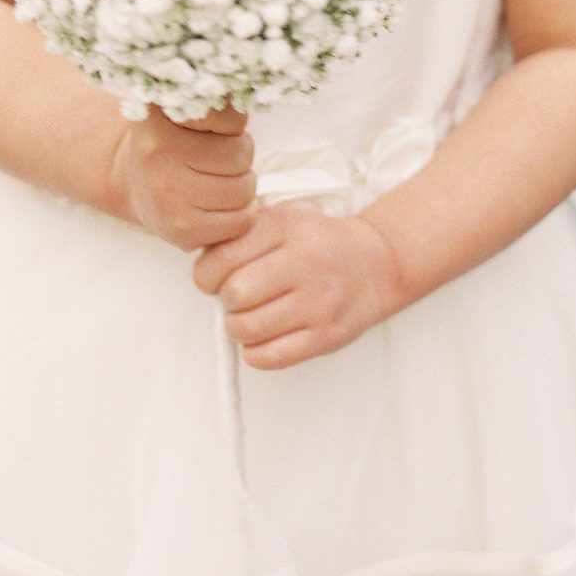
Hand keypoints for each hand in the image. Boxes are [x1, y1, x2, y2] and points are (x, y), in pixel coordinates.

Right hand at [111, 100, 258, 252]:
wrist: (136, 183)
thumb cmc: (173, 139)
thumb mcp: (181, 108)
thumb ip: (212, 100)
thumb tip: (241, 101)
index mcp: (157, 114)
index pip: (230, 114)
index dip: (233, 121)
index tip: (216, 125)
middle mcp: (156, 152)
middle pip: (241, 152)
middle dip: (240, 154)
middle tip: (219, 155)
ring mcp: (166, 194)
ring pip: (245, 188)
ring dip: (242, 184)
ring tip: (218, 178)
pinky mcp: (180, 229)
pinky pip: (240, 221)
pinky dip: (240, 213)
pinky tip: (217, 204)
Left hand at [190, 201, 404, 370]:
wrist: (376, 263)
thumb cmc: (317, 242)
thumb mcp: (283, 218)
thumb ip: (242, 233)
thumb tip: (200, 263)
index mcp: (285, 227)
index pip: (222, 257)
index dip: (207, 274)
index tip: (214, 278)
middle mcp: (303, 262)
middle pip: (234, 294)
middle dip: (226, 300)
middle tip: (237, 297)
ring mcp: (317, 302)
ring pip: (248, 329)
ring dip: (238, 327)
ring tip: (250, 316)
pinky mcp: (325, 336)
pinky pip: (269, 357)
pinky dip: (256, 352)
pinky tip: (264, 337)